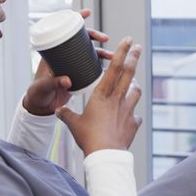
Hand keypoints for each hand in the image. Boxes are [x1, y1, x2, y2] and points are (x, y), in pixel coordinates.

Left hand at [22, 9, 113, 115]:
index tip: (87, 12)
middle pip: (81, 40)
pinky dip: (101, 65)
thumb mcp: (43, 87)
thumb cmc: (37, 94)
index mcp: (53, 53)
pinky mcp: (78, 74)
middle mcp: (64, 56)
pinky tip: (110, 67)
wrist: (40, 107)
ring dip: (102, 52)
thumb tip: (68, 81)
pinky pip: (92, 66)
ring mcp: (71, 64)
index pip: (64, 31)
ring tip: (112, 56)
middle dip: (95, 36)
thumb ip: (54, 83)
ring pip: (89, 53)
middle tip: (105, 38)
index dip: (76, 19)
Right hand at [55, 37, 142, 154]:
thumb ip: (66, 114)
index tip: (128, 40)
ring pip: (135, 90)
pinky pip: (135, 114)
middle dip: (134, 57)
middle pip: (129, 73)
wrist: (105, 154)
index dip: (122, 52)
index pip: (114, 68)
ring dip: (134, 85)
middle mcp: (117, 99)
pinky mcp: (133, 122)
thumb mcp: (73, 124)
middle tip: (137, 47)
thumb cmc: (88, 137)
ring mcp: (128, 110)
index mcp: (102, 95)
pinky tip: (129, 116)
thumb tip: (58, 110)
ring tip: (133, 82)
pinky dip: (133, 113)